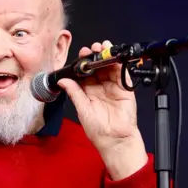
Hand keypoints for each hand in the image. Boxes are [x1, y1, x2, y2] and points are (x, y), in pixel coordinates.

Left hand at [58, 41, 147, 178]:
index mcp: (89, 92)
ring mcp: (114, 88)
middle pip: (98, 68)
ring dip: (107, 57)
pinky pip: (123, 74)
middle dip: (96, 56)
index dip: (84, 63)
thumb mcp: (82, 109)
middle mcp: (101, 88)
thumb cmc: (98, 130)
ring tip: (103, 47)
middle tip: (93, 48)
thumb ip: (74, 93)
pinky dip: (119, 65)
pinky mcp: (125, 90)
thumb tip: (62, 80)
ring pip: (110, 68)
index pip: (86, 73)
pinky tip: (115, 57)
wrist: (114, 140)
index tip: (81, 54)